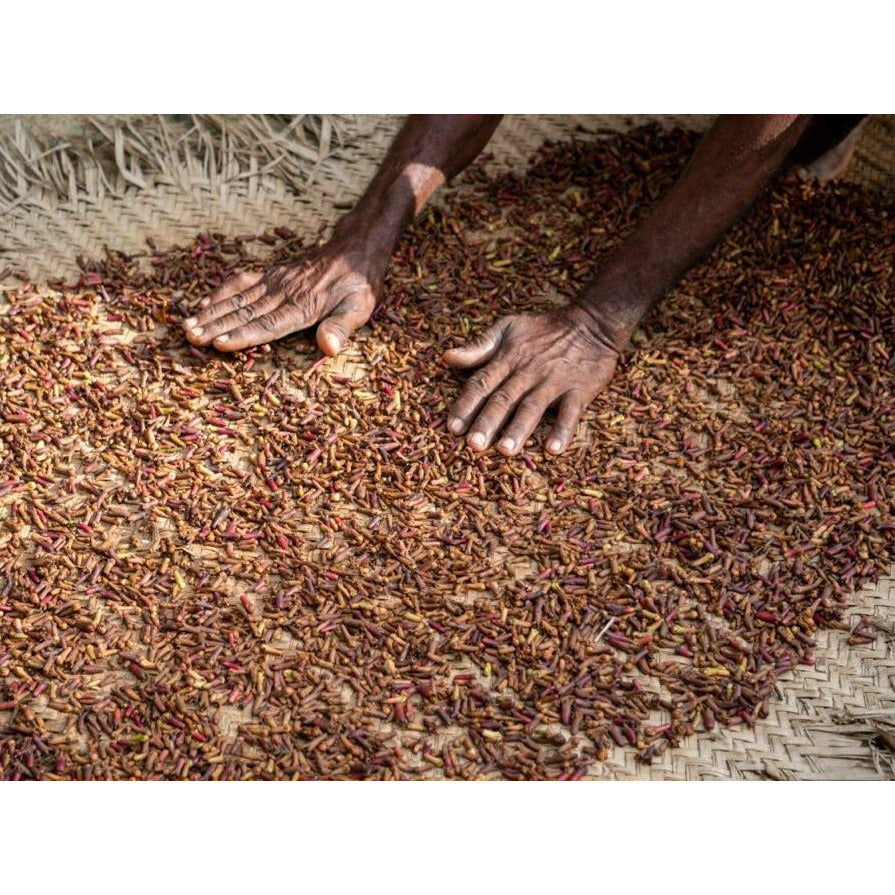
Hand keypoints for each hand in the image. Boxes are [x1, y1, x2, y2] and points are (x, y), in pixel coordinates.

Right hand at [182, 239, 380, 354]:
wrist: (355, 250)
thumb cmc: (359, 286)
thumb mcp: (359, 308)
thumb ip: (342, 328)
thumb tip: (328, 347)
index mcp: (303, 306)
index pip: (268, 324)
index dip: (243, 335)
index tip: (219, 344)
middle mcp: (283, 293)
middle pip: (245, 312)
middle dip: (215, 326)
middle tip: (189, 336)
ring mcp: (274, 282)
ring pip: (238, 298)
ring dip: (211, 312)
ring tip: (186, 325)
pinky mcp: (271, 275)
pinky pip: (241, 282)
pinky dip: (221, 293)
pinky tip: (203, 303)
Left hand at [442, 308, 618, 454]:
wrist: (591, 323)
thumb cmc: (543, 328)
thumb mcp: (507, 327)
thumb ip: (478, 346)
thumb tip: (447, 357)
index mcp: (508, 359)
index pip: (482, 383)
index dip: (466, 405)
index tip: (453, 427)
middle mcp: (528, 372)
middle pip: (504, 399)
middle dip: (487, 422)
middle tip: (473, 445)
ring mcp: (554, 381)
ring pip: (532, 407)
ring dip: (519, 429)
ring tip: (506, 450)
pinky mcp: (579, 389)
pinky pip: (570, 412)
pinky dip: (562, 430)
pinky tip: (553, 449)